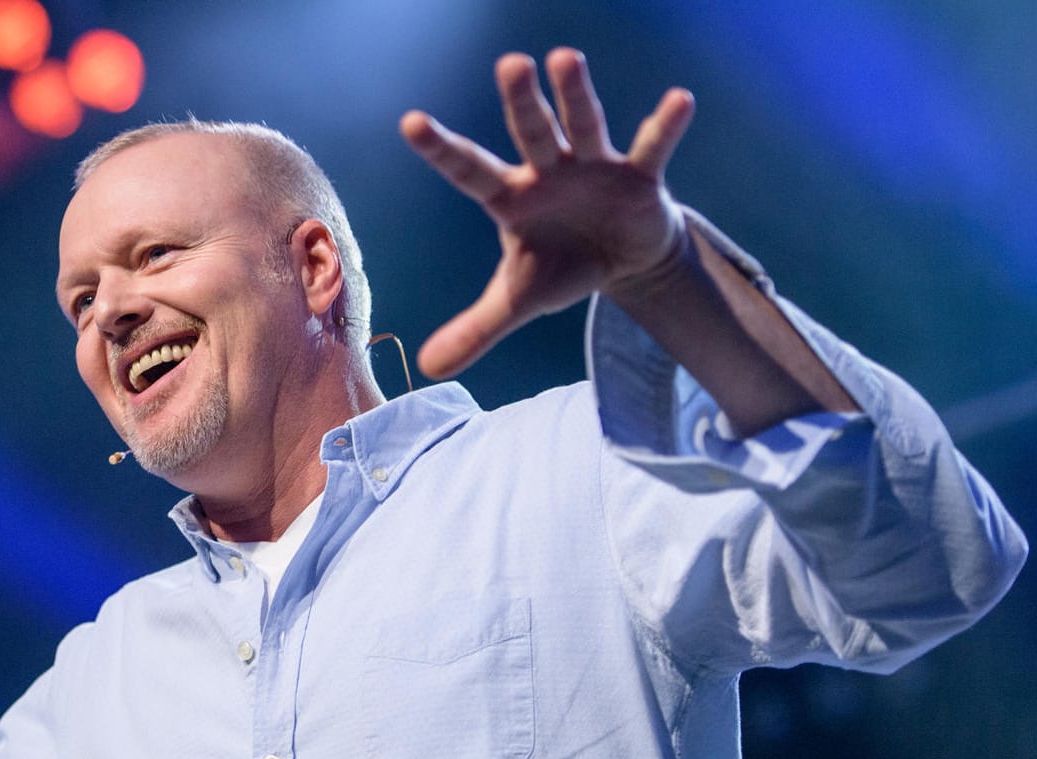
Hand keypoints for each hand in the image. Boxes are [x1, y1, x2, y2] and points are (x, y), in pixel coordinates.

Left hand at [401, 47, 695, 378]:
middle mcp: (548, 171)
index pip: (469, 169)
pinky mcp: (640, 176)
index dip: (441, 149)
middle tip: (511, 64)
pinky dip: (664, 126)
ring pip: (583, 125)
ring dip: (577, 95)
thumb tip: (427, 367)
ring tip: (565, 57)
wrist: (622, 261)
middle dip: (522, 101)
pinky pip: (652, 148)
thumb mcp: (518, 300)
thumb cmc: (561, 265)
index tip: (410, 122)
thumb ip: (475, 329)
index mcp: (512, 197)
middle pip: (530, 132)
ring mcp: (594, 167)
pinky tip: (679, 100)